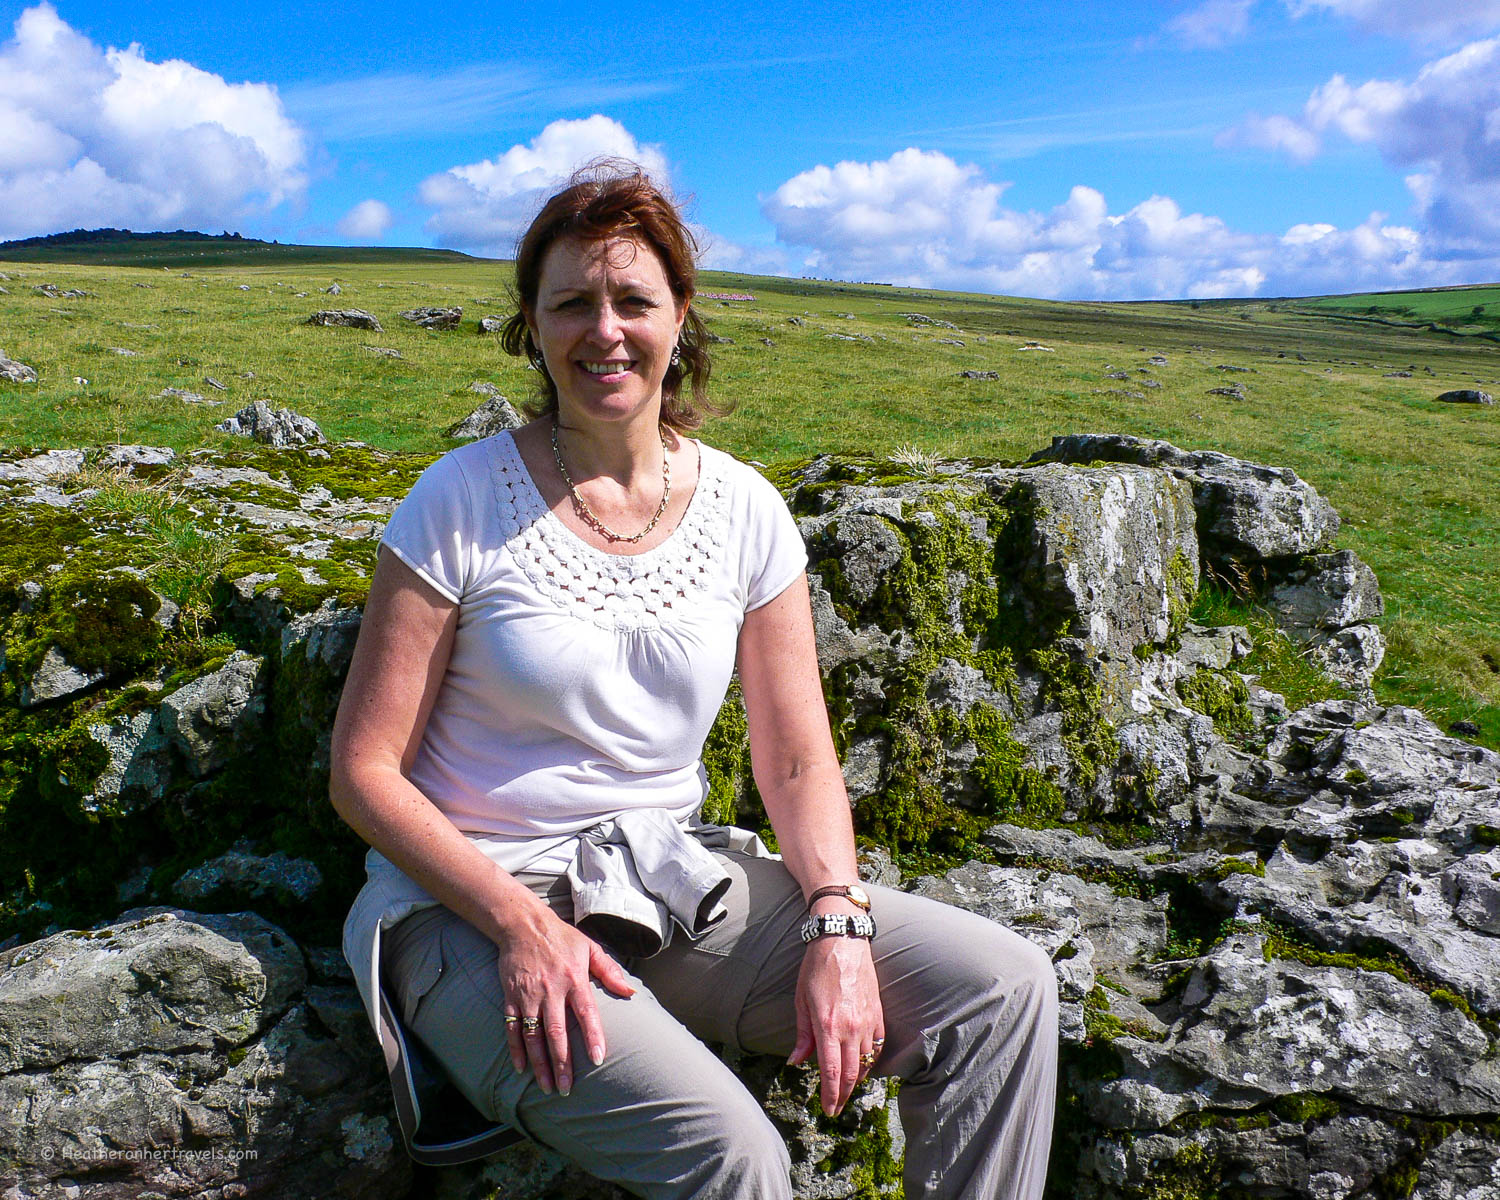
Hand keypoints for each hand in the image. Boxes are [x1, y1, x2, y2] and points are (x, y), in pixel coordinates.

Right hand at [495, 901, 634, 1096]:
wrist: (523, 924)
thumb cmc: (561, 937)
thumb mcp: (590, 947)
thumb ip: (610, 971)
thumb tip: (630, 992)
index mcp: (574, 978)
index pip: (586, 1012)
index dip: (592, 1035)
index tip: (597, 1058)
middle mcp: (551, 990)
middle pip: (557, 1032)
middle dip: (562, 1062)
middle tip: (566, 1088)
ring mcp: (529, 995)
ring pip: (533, 1036)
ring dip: (539, 1063)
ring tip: (547, 1086)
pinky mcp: (511, 997)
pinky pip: (512, 1028)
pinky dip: (516, 1050)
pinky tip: (522, 1069)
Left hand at [788, 934, 884, 1115]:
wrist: (842, 941)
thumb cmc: (816, 968)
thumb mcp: (801, 1000)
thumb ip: (802, 1035)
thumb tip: (797, 1062)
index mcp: (828, 1025)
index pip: (830, 1071)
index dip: (829, 1095)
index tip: (827, 1110)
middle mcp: (850, 1027)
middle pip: (850, 1073)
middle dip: (842, 1095)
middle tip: (835, 1109)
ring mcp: (866, 1021)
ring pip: (865, 1062)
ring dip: (855, 1080)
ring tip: (844, 1090)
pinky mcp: (877, 1013)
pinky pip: (877, 1046)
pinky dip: (870, 1061)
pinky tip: (862, 1066)